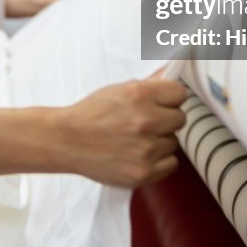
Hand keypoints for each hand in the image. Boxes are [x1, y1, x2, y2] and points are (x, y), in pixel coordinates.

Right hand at [57, 79, 186, 187]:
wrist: (67, 141)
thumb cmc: (90, 114)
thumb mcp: (118, 90)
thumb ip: (148, 85)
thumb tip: (171, 73)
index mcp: (140, 95)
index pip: (180, 94)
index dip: (169, 99)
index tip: (160, 104)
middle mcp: (146, 121)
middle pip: (180, 119)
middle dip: (165, 120)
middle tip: (146, 123)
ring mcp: (146, 149)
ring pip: (173, 142)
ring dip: (159, 141)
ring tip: (137, 140)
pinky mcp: (144, 172)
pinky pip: (171, 164)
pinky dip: (159, 161)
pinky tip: (141, 155)